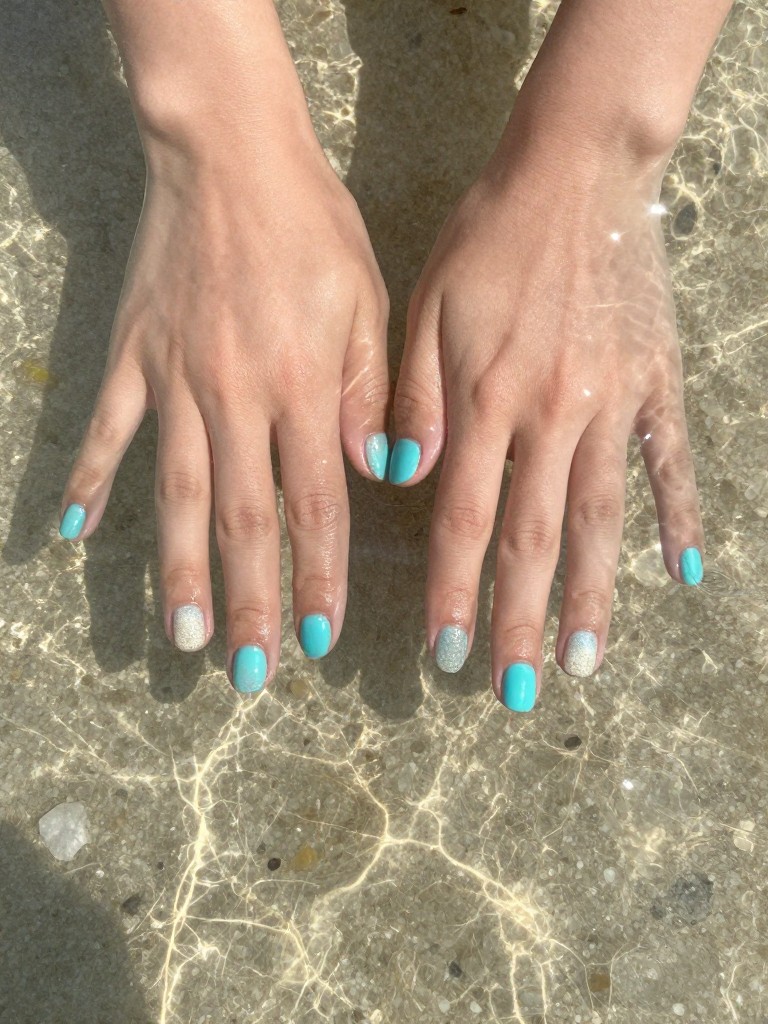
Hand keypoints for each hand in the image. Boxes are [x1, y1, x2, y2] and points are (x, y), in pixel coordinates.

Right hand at [58, 129, 388, 692]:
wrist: (231, 153)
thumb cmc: (312, 225)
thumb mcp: (367, 301)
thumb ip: (370, 392)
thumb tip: (379, 472)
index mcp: (306, 386)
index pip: (317, 503)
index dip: (319, 574)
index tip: (319, 636)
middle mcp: (238, 396)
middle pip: (244, 519)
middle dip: (250, 599)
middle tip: (249, 669)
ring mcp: (175, 378)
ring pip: (177, 493)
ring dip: (179, 569)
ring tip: (184, 636)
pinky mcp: (132, 355)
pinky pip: (108, 427)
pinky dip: (90, 477)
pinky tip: (73, 527)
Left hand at [390, 150, 702, 710]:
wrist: (575, 172)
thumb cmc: (487, 239)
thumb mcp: (424, 308)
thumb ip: (413, 399)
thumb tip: (400, 481)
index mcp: (486, 399)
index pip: (464, 521)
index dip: (454, 593)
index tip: (445, 657)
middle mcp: (552, 414)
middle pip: (533, 538)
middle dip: (519, 621)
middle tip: (514, 690)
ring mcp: (613, 403)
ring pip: (602, 518)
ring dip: (593, 596)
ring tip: (587, 662)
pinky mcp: (656, 383)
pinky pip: (669, 462)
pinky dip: (680, 516)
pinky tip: (685, 571)